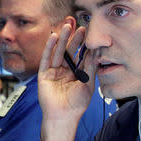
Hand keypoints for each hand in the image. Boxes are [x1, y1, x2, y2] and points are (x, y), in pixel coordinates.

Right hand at [36, 23, 96, 140]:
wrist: (63, 117)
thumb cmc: (77, 105)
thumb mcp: (88, 84)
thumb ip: (91, 68)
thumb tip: (97, 51)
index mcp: (76, 73)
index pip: (80, 55)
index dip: (83, 43)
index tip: (88, 30)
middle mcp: (65, 71)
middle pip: (69, 50)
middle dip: (73, 37)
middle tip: (78, 23)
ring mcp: (54, 72)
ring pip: (58, 51)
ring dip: (62, 38)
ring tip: (67, 25)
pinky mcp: (44, 74)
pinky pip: (46, 58)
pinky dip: (49, 47)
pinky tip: (54, 37)